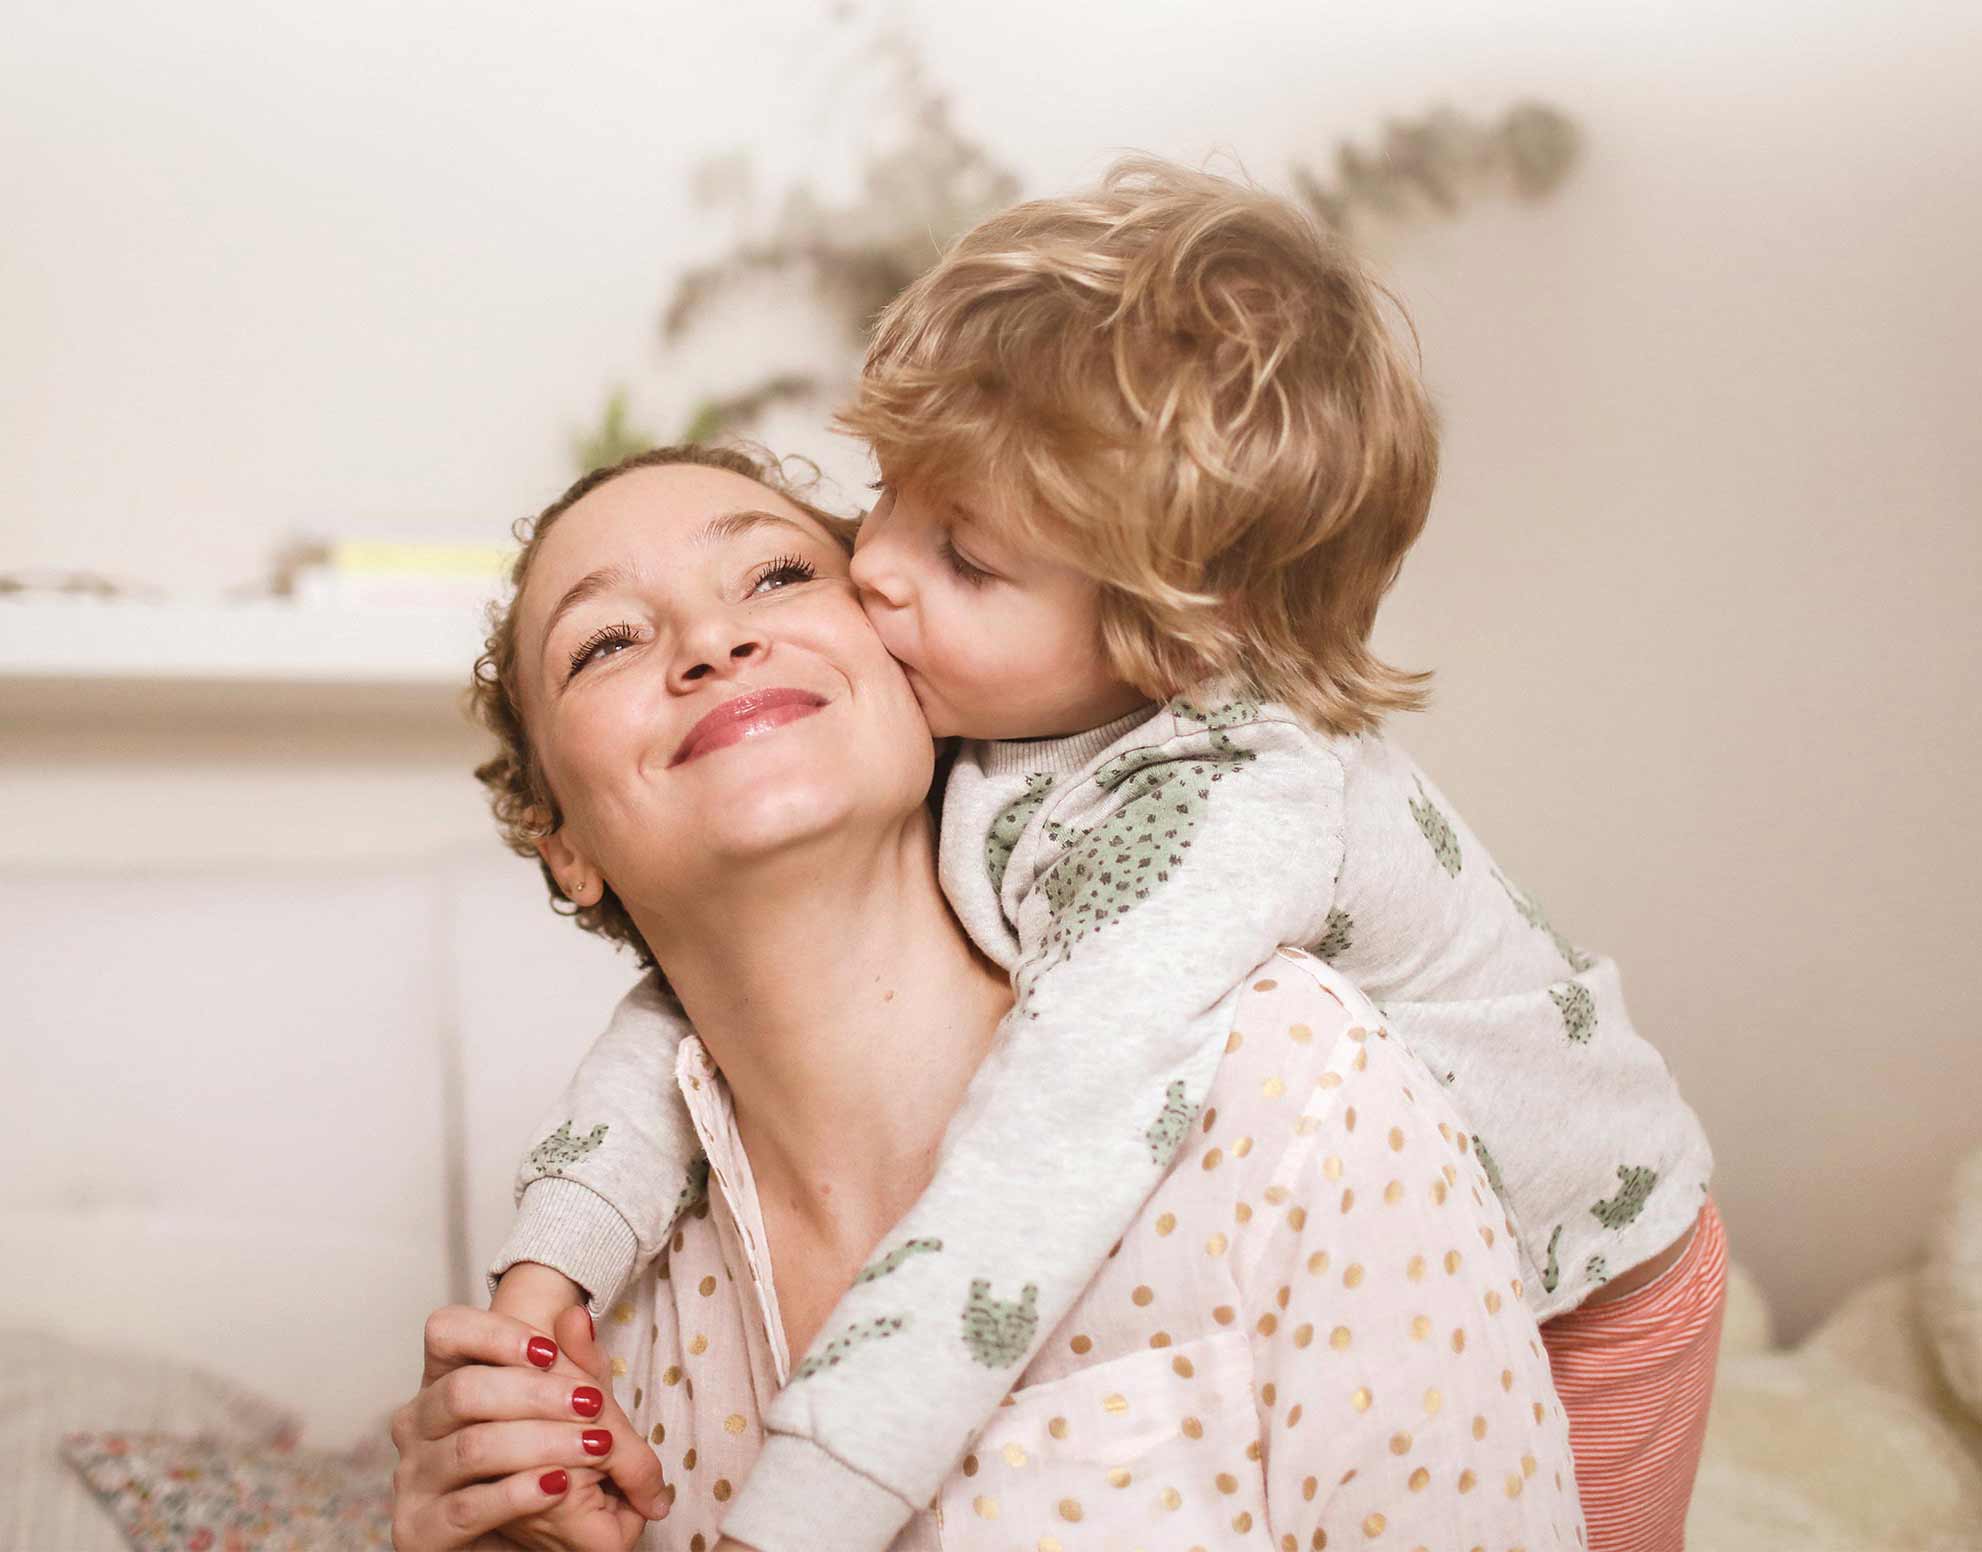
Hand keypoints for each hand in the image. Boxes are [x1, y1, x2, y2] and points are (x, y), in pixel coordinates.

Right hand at [390, 1304, 666, 1550]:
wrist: (527, 1538)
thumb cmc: (538, 1459)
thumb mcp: (566, 1407)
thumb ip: (576, 1364)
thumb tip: (578, 1318)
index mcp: (442, 1381)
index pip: (445, 1333)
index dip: (494, 1334)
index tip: (549, 1351)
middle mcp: (417, 1424)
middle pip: (463, 1390)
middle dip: (534, 1393)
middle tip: (590, 1402)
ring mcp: (414, 1478)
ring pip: (472, 1448)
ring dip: (541, 1443)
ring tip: (596, 1445)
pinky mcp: (421, 1529)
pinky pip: (469, 1507)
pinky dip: (518, 1492)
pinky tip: (559, 1483)